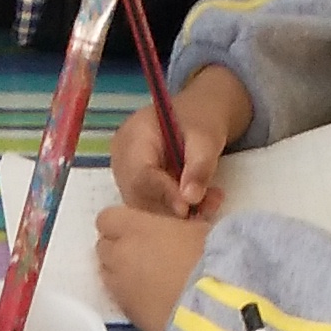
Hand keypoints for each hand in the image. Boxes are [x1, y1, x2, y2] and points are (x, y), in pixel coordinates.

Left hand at [93, 203, 214, 330]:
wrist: (213, 305)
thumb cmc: (210, 259)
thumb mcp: (198, 229)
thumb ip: (173, 227)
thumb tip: (171, 231)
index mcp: (135, 228)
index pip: (107, 218)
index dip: (120, 223)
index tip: (136, 229)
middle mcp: (120, 255)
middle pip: (103, 247)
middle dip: (118, 247)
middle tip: (143, 253)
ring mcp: (120, 286)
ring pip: (107, 274)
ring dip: (120, 272)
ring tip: (147, 277)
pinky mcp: (127, 312)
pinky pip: (119, 298)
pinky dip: (129, 295)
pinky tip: (152, 298)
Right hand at [109, 62, 246, 214]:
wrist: (197, 116)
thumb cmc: (199, 120)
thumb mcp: (207, 138)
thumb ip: (199, 167)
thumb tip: (190, 199)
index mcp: (134, 135)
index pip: (140, 173)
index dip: (162, 194)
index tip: (186, 208)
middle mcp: (122, 158)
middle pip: (138, 195)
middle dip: (171, 209)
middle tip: (203, 212)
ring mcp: (126, 175)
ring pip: (143, 207)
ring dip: (175, 214)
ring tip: (208, 204)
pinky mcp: (136, 189)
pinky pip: (150, 208)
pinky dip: (175, 212)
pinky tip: (199, 206)